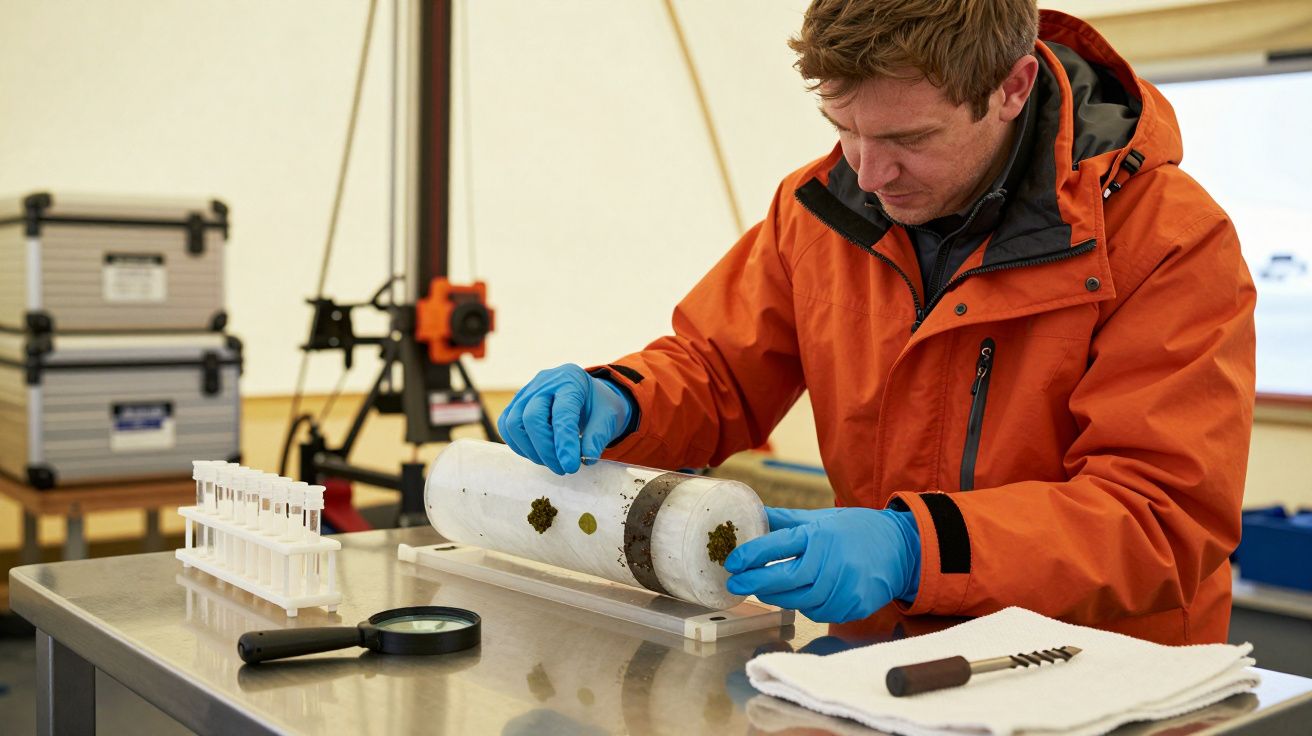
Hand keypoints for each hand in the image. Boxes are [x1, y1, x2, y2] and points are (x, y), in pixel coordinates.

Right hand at [498, 364, 633, 474]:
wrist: (588, 395)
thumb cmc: (598, 406)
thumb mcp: (608, 418)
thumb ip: (597, 437)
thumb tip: (586, 459)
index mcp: (570, 381)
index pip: (562, 413)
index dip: (564, 442)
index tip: (571, 466)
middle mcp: (544, 382)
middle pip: (531, 417)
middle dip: (545, 450)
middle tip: (562, 469)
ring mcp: (526, 392)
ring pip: (513, 424)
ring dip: (531, 451)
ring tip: (552, 463)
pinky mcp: (515, 404)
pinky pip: (507, 427)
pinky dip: (520, 446)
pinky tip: (539, 454)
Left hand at [724, 506, 920, 622]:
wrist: (901, 548)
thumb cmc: (855, 530)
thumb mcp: (821, 517)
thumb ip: (786, 521)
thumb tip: (754, 515)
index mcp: (820, 534)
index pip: (778, 545)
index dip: (751, 555)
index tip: (731, 562)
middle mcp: (832, 560)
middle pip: (784, 579)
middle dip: (755, 583)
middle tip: (735, 584)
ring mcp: (845, 586)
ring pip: (799, 601)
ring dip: (777, 597)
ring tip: (762, 591)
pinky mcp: (854, 605)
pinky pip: (818, 612)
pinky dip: (804, 606)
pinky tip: (800, 596)